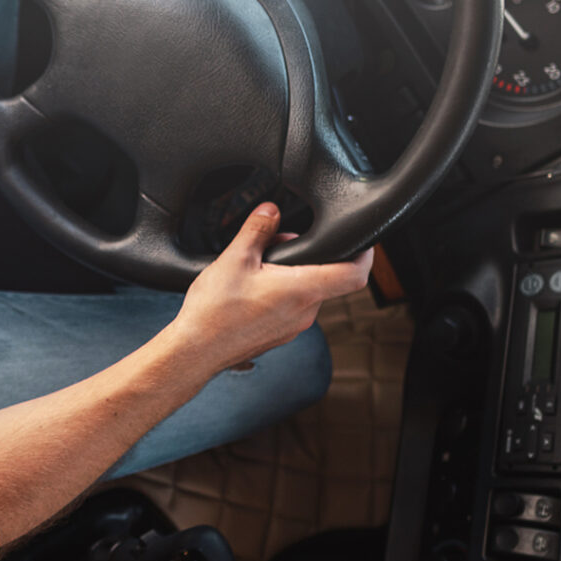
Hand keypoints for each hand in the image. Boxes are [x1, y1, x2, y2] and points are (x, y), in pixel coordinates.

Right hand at [172, 202, 372, 374]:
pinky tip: (252, 288)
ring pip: (307, 292)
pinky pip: (292, 307)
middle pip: (325, 277)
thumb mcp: (234, 258)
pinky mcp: (280, 334)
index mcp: (301, 290)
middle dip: (306, 256)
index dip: (364, 254)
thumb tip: (270, 211)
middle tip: (276, 244)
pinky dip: (281, 292)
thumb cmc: (214, 311)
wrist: (196, 349)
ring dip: (291, 274)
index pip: (353, 275)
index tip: (362, 241)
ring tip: (257, 267)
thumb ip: (257, 230)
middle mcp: (305, 312)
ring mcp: (294, 327)